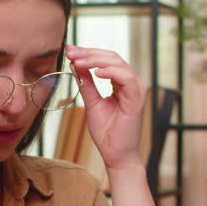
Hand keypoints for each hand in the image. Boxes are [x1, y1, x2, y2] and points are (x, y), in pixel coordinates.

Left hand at [67, 46, 146, 171]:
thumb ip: (86, 83)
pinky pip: (125, 78)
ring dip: (95, 59)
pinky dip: (110, 72)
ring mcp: (136, 90)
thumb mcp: (92, 102)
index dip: (88, 53)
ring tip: (78, 61)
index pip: (106, 60)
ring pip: (118, 63)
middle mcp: (131, 83)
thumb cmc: (107, 132)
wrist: (116, 155)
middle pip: (112, 57)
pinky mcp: (136, 99)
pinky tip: (95, 72)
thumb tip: (75, 64)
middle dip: (89, 52)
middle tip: (71, 51)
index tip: (70, 50)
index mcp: (122, 83)